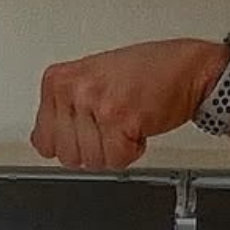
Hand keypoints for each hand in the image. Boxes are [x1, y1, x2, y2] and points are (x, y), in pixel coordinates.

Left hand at [30, 38, 224, 169]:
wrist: (188, 68)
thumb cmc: (146, 72)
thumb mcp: (90, 82)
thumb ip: (62, 111)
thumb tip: (41, 142)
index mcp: (59, 80)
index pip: (43, 142)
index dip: (71, 143)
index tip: (87, 127)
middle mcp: (74, 90)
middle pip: (68, 157)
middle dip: (94, 148)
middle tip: (112, 122)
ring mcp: (96, 103)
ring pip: (92, 161)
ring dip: (114, 149)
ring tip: (126, 119)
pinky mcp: (119, 119)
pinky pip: (117, 160)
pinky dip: (133, 151)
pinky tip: (138, 124)